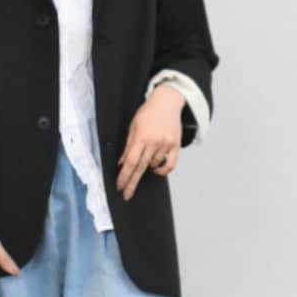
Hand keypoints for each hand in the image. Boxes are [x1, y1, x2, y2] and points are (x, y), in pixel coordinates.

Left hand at [116, 84, 183, 200]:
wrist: (167, 102)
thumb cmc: (148, 112)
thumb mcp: (133, 126)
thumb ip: (128, 146)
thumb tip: (122, 163)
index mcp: (141, 137)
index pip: (131, 162)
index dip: (125, 176)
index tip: (120, 186)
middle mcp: (154, 142)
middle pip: (141, 168)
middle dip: (132, 182)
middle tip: (127, 194)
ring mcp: (166, 145)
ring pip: (154, 166)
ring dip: (147, 168)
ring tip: (145, 158)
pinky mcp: (176, 146)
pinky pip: (170, 165)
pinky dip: (162, 170)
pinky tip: (156, 169)